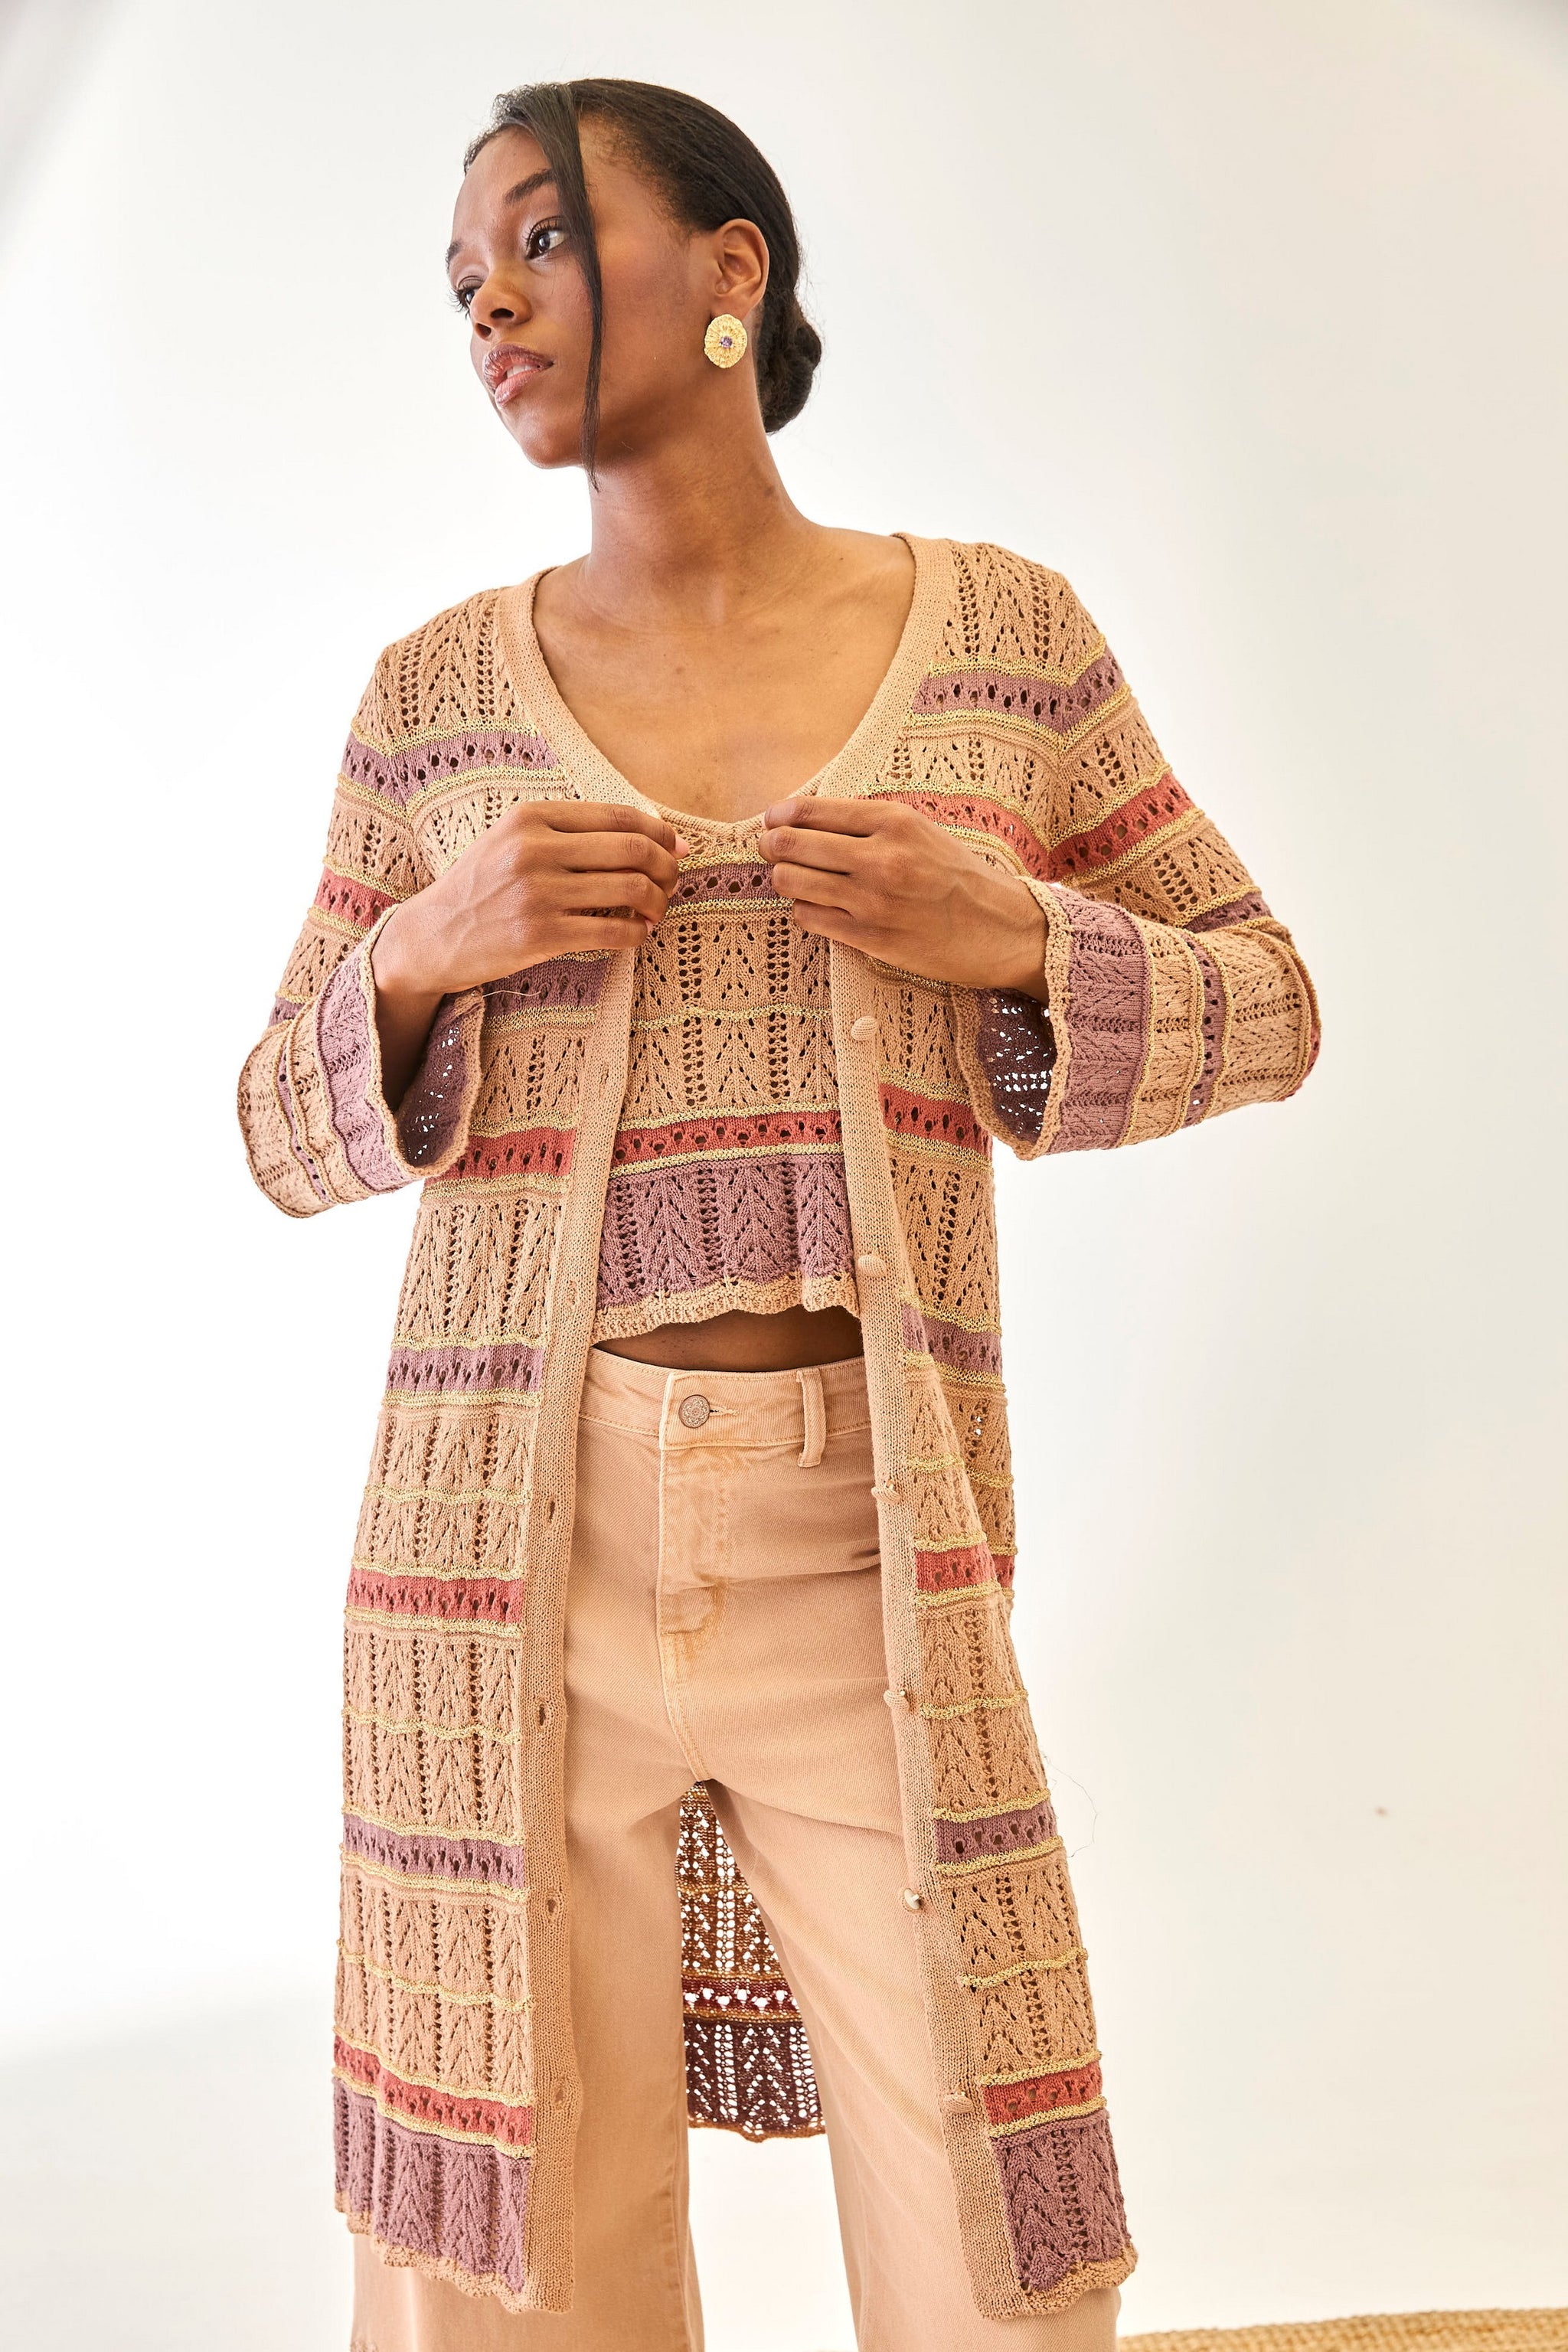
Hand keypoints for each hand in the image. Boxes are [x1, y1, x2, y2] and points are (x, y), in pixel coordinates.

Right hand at [371, 799, 686, 1105]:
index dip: (660, 832)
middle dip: (666, 868)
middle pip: (633, 850)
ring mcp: (537, 893)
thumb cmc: (482, 887)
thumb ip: (568, 832)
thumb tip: (649, 834)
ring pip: (630, 890)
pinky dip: (637, 934)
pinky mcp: (540, 935)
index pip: (619, 816)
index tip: (677, 849)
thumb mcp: (513, 840)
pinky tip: (638, 934)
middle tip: (672, 883)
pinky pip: (613, 932)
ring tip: (656, 911)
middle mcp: (534, 849)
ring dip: (658, 903)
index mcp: (531, 817)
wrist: (432, 936)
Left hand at [758, 798, 1047, 997]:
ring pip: (793, 883)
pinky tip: (816, 906)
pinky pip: (810, 918)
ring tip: (792, 879)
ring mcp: (872, 901)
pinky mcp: (870, 938)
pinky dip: (804, 910)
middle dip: (772, 846)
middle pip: (793, 845)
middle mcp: (880, 858)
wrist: (999, 927)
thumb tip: (804, 818)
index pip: (811, 810)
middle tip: (769, 849)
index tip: (773, 820)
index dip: (781, 816)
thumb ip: (868, 824)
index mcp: (893, 822)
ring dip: (785, 880)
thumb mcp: (920, 831)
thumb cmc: (957, 876)